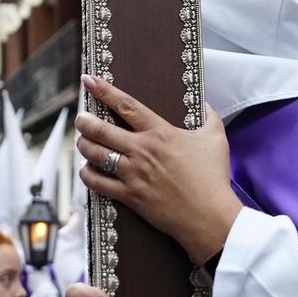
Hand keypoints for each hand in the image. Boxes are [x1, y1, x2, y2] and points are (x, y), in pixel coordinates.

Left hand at [76, 75, 240, 263]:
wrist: (209, 216)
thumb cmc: (213, 178)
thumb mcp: (216, 139)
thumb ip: (210, 116)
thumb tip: (204, 104)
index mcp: (160, 133)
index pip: (126, 105)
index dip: (104, 90)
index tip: (89, 80)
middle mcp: (142, 151)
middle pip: (101, 130)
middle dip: (85, 121)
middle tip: (81, 118)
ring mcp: (134, 174)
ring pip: (95, 154)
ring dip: (84, 146)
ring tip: (82, 141)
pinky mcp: (130, 196)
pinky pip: (98, 184)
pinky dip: (88, 175)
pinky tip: (86, 170)